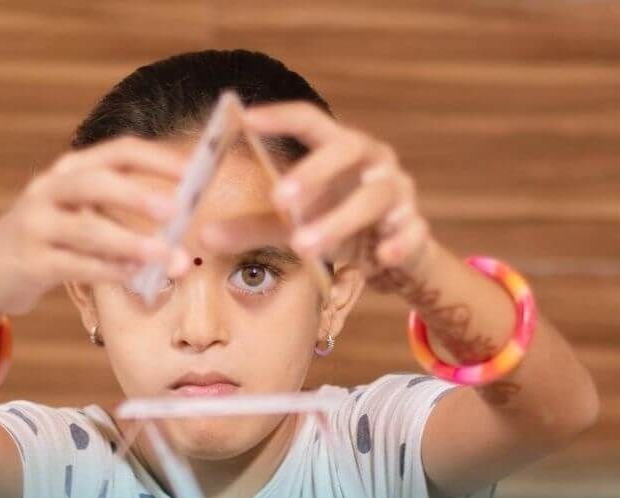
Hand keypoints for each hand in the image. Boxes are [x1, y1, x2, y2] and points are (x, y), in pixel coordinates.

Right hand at [0, 137, 193, 315]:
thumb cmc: (49, 241)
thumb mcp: (78, 215)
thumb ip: (119, 216)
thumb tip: (179, 227)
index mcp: (69, 170)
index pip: (117, 152)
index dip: (155, 159)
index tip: (191, 170)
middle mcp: (50, 190)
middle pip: (96, 183)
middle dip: (137, 195)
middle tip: (174, 210)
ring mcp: (36, 225)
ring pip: (87, 229)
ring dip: (130, 243)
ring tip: (164, 256)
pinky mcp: (30, 261)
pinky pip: (74, 265)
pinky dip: (107, 271)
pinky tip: (133, 277)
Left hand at [200, 101, 432, 287]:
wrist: (392, 255)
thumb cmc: (337, 224)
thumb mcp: (294, 224)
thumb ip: (253, 227)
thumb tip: (205, 237)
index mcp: (340, 149)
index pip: (311, 120)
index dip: (281, 116)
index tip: (247, 118)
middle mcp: (373, 162)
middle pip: (348, 150)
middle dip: (314, 172)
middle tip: (280, 199)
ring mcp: (398, 194)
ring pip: (373, 197)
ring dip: (339, 220)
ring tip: (305, 246)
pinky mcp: (415, 229)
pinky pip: (410, 233)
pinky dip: (395, 245)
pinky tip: (378, 259)